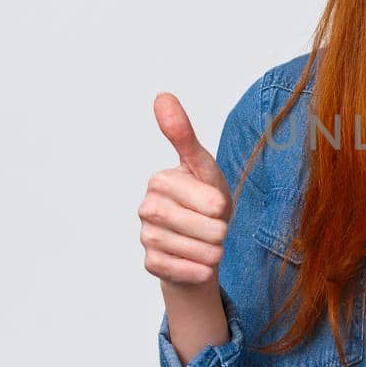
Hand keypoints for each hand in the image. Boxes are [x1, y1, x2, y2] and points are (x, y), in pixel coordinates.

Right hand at [139, 92, 233, 286]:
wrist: (205, 244)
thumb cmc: (206, 202)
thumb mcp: (205, 168)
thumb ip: (184, 135)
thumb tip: (162, 96)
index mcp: (160, 180)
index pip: (204, 198)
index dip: (219, 206)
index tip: (219, 206)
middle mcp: (146, 207)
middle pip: (191, 224)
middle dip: (215, 231)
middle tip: (220, 230)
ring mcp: (145, 236)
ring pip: (184, 248)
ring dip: (209, 251)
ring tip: (213, 246)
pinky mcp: (150, 263)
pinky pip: (176, 269)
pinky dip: (195, 270)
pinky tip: (201, 264)